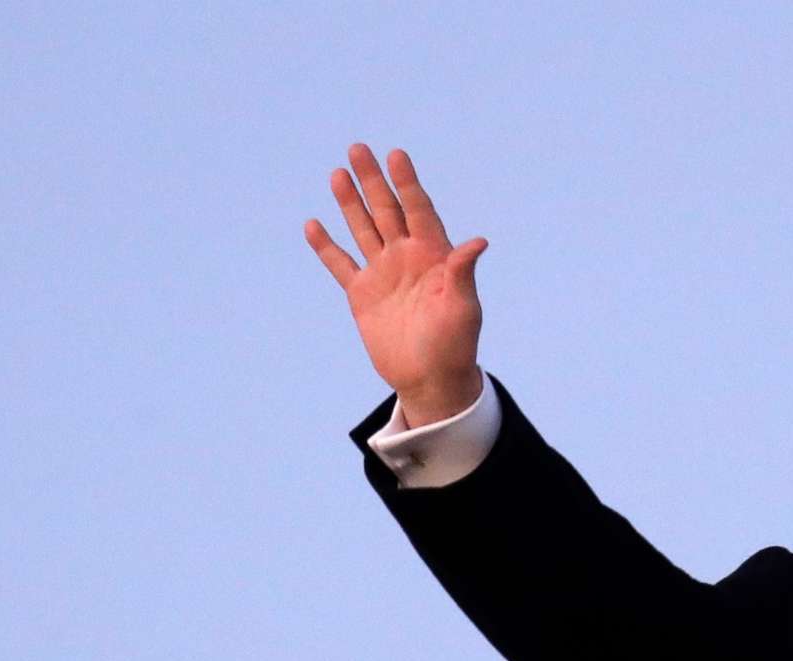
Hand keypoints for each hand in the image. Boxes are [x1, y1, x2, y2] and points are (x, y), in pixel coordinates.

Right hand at [304, 142, 488, 422]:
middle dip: (372, 181)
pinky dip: (327, 246)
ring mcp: (383, 274)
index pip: (418, 209)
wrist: (431, 379)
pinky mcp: (362, 295)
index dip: (407, 183)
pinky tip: (314, 224)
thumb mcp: (464, 307)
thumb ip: (463, 272)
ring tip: (337, 174)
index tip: (396, 155)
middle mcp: (406, 257)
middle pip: (386, 210)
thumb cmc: (456, 344)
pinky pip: (340, 264)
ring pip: (363, 229)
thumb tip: (478, 242)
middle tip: (358, 149)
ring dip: (350, 203)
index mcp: (433, 254)